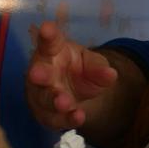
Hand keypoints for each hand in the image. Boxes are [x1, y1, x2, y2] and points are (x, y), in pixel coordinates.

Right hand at [24, 17, 116, 131]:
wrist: (75, 93)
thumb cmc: (79, 70)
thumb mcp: (93, 64)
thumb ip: (99, 68)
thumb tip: (110, 74)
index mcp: (52, 52)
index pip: (48, 42)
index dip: (47, 35)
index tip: (47, 28)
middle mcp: (43, 72)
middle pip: (38, 73)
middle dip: (39, 74)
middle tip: (37, 74)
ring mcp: (42, 94)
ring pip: (44, 98)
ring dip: (53, 101)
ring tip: (65, 103)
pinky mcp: (46, 114)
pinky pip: (54, 118)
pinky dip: (66, 119)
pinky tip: (78, 117)